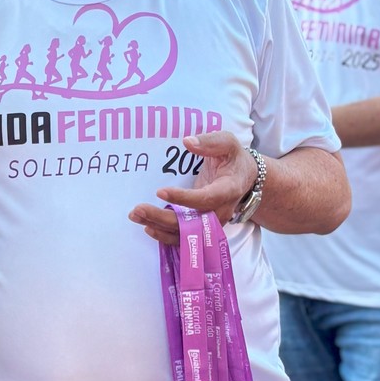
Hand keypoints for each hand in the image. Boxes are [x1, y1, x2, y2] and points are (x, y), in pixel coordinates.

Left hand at [128, 131, 258, 244]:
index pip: (205, 199)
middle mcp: (220, 212)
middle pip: (191, 223)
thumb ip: (210, 142)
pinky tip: (147, 226)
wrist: (244, 178)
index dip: (183, 198)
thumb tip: (187, 142)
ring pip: (184, 234)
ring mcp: (211, 223)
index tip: (159, 192)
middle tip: (137, 209)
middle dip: (162, 218)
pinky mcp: (202, 228)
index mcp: (228, 190)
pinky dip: (164, 235)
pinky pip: (183, 238)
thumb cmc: (233, 158)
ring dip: (158, 227)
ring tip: (135, 215)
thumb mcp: (228, 143)